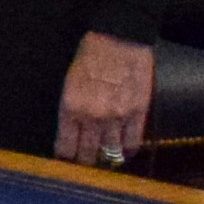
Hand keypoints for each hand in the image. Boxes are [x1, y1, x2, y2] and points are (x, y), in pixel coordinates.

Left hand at [51, 28, 155, 168]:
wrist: (119, 38)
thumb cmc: (90, 55)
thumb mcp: (69, 82)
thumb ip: (71, 110)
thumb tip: (72, 132)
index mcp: (70, 108)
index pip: (65, 147)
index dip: (65, 158)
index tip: (66, 162)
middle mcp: (92, 117)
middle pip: (87, 155)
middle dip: (84, 163)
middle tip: (85, 165)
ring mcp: (117, 117)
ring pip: (111, 153)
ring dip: (107, 160)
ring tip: (105, 162)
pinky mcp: (138, 113)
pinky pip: (133, 143)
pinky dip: (127, 151)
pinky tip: (124, 152)